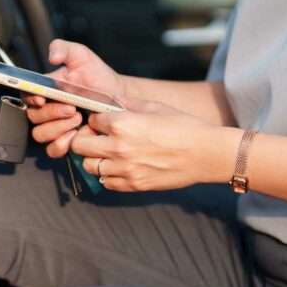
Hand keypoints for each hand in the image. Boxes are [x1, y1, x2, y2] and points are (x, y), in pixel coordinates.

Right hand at [25, 39, 125, 157]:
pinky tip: (74, 135)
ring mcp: (55, 125)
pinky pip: (53, 149)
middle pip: (33, 116)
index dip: (29, 98)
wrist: (117, 95)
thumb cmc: (96, 75)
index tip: (42, 99)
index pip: (26, 94)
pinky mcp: (66, 140)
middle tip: (72, 108)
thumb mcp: (81, 55)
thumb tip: (52, 56)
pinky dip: (60, 145)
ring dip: (56, 129)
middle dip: (51, 114)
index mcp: (45, 88)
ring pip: (40, 134)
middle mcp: (47, 108)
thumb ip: (64, 49)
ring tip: (77, 120)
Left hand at [70, 96, 237, 191]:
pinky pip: (105, 183)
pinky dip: (107, 175)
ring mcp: (124, 170)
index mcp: (122, 124)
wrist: (206, 153)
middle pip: (80, 145)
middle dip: (85, 138)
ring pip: (89, 166)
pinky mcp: (134, 185)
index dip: (96, 119)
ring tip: (107, 152)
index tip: (103, 120)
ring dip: (94, 158)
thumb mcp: (154, 106)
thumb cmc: (183, 125)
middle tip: (98, 136)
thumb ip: (126, 103)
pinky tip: (119, 166)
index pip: (91, 120)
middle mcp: (118, 148)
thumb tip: (109, 100)